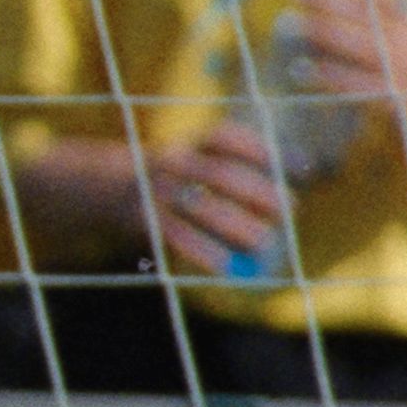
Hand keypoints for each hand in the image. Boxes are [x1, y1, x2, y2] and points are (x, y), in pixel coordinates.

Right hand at [136, 122, 297, 276]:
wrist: (108, 187)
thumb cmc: (175, 180)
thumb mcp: (200, 163)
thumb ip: (241, 170)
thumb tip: (298, 180)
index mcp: (190, 143)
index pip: (226, 139)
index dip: (260, 149)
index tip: (295, 166)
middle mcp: (172, 162)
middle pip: (221, 175)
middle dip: (258, 193)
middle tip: (289, 210)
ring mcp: (157, 190)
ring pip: (201, 207)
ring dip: (237, 226)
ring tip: (264, 242)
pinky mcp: (144, 219)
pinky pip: (177, 236)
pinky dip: (203, 252)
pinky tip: (226, 267)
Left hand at [281, 0, 406, 154]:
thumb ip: (385, 26)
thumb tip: (346, 3)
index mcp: (403, 28)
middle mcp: (400, 43)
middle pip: (358, 13)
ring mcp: (395, 69)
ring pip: (353, 42)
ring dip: (318, 29)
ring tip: (286, 22)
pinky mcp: (390, 97)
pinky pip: (353, 83)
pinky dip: (327, 75)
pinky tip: (302, 70)